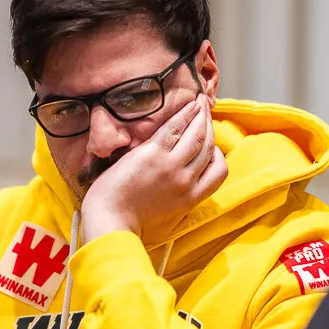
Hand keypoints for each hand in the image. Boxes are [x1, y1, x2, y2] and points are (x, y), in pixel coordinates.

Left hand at [80, 93, 227, 244]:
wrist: (110, 223)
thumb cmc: (132, 226)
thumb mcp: (167, 222)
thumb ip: (180, 206)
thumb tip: (184, 196)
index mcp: (191, 199)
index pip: (218, 171)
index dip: (217, 154)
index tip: (211, 145)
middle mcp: (186, 181)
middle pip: (208, 147)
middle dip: (210, 126)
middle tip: (207, 111)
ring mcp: (171, 167)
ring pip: (196, 135)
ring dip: (201, 114)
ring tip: (200, 101)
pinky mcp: (152, 155)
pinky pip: (174, 128)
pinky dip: (185, 114)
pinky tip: (189, 104)